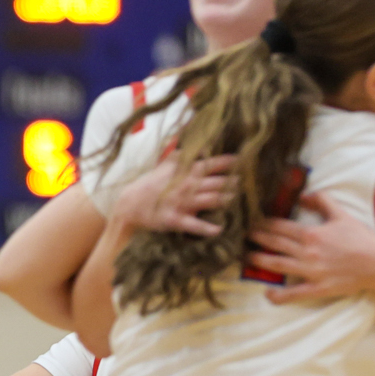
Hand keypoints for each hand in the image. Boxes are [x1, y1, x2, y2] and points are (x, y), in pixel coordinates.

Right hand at [106, 153, 233, 239]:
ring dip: (226, 200)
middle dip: (233, 183)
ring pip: (211, 200)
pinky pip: (194, 225)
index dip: (229, 162)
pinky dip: (207, 229)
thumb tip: (197, 145)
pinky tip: (219, 230)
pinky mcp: (175, 220)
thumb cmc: (149, 185)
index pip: (211, 164)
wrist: (129, 205)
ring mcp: (182, 203)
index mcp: (185, 171)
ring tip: (237, 201)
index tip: (242, 160)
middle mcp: (187, 185)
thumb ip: (182, 155)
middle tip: (245, 183)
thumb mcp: (164, 166)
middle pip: (217, 182)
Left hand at [247, 191, 374, 303]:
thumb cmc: (360, 238)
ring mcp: (311, 271)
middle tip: (240, 236)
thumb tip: (303, 195)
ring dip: (259, 261)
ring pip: (278, 265)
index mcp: (311, 233)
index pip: (279, 227)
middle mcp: (307, 252)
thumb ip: (322, 201)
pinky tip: (267, 294)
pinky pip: (295, 293)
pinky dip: (280, 295)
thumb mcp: (341, 214)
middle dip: (255, 239)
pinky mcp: (318, 288)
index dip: (262, 223)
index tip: (249, 221)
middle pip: (274, 244)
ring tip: (245, 258)